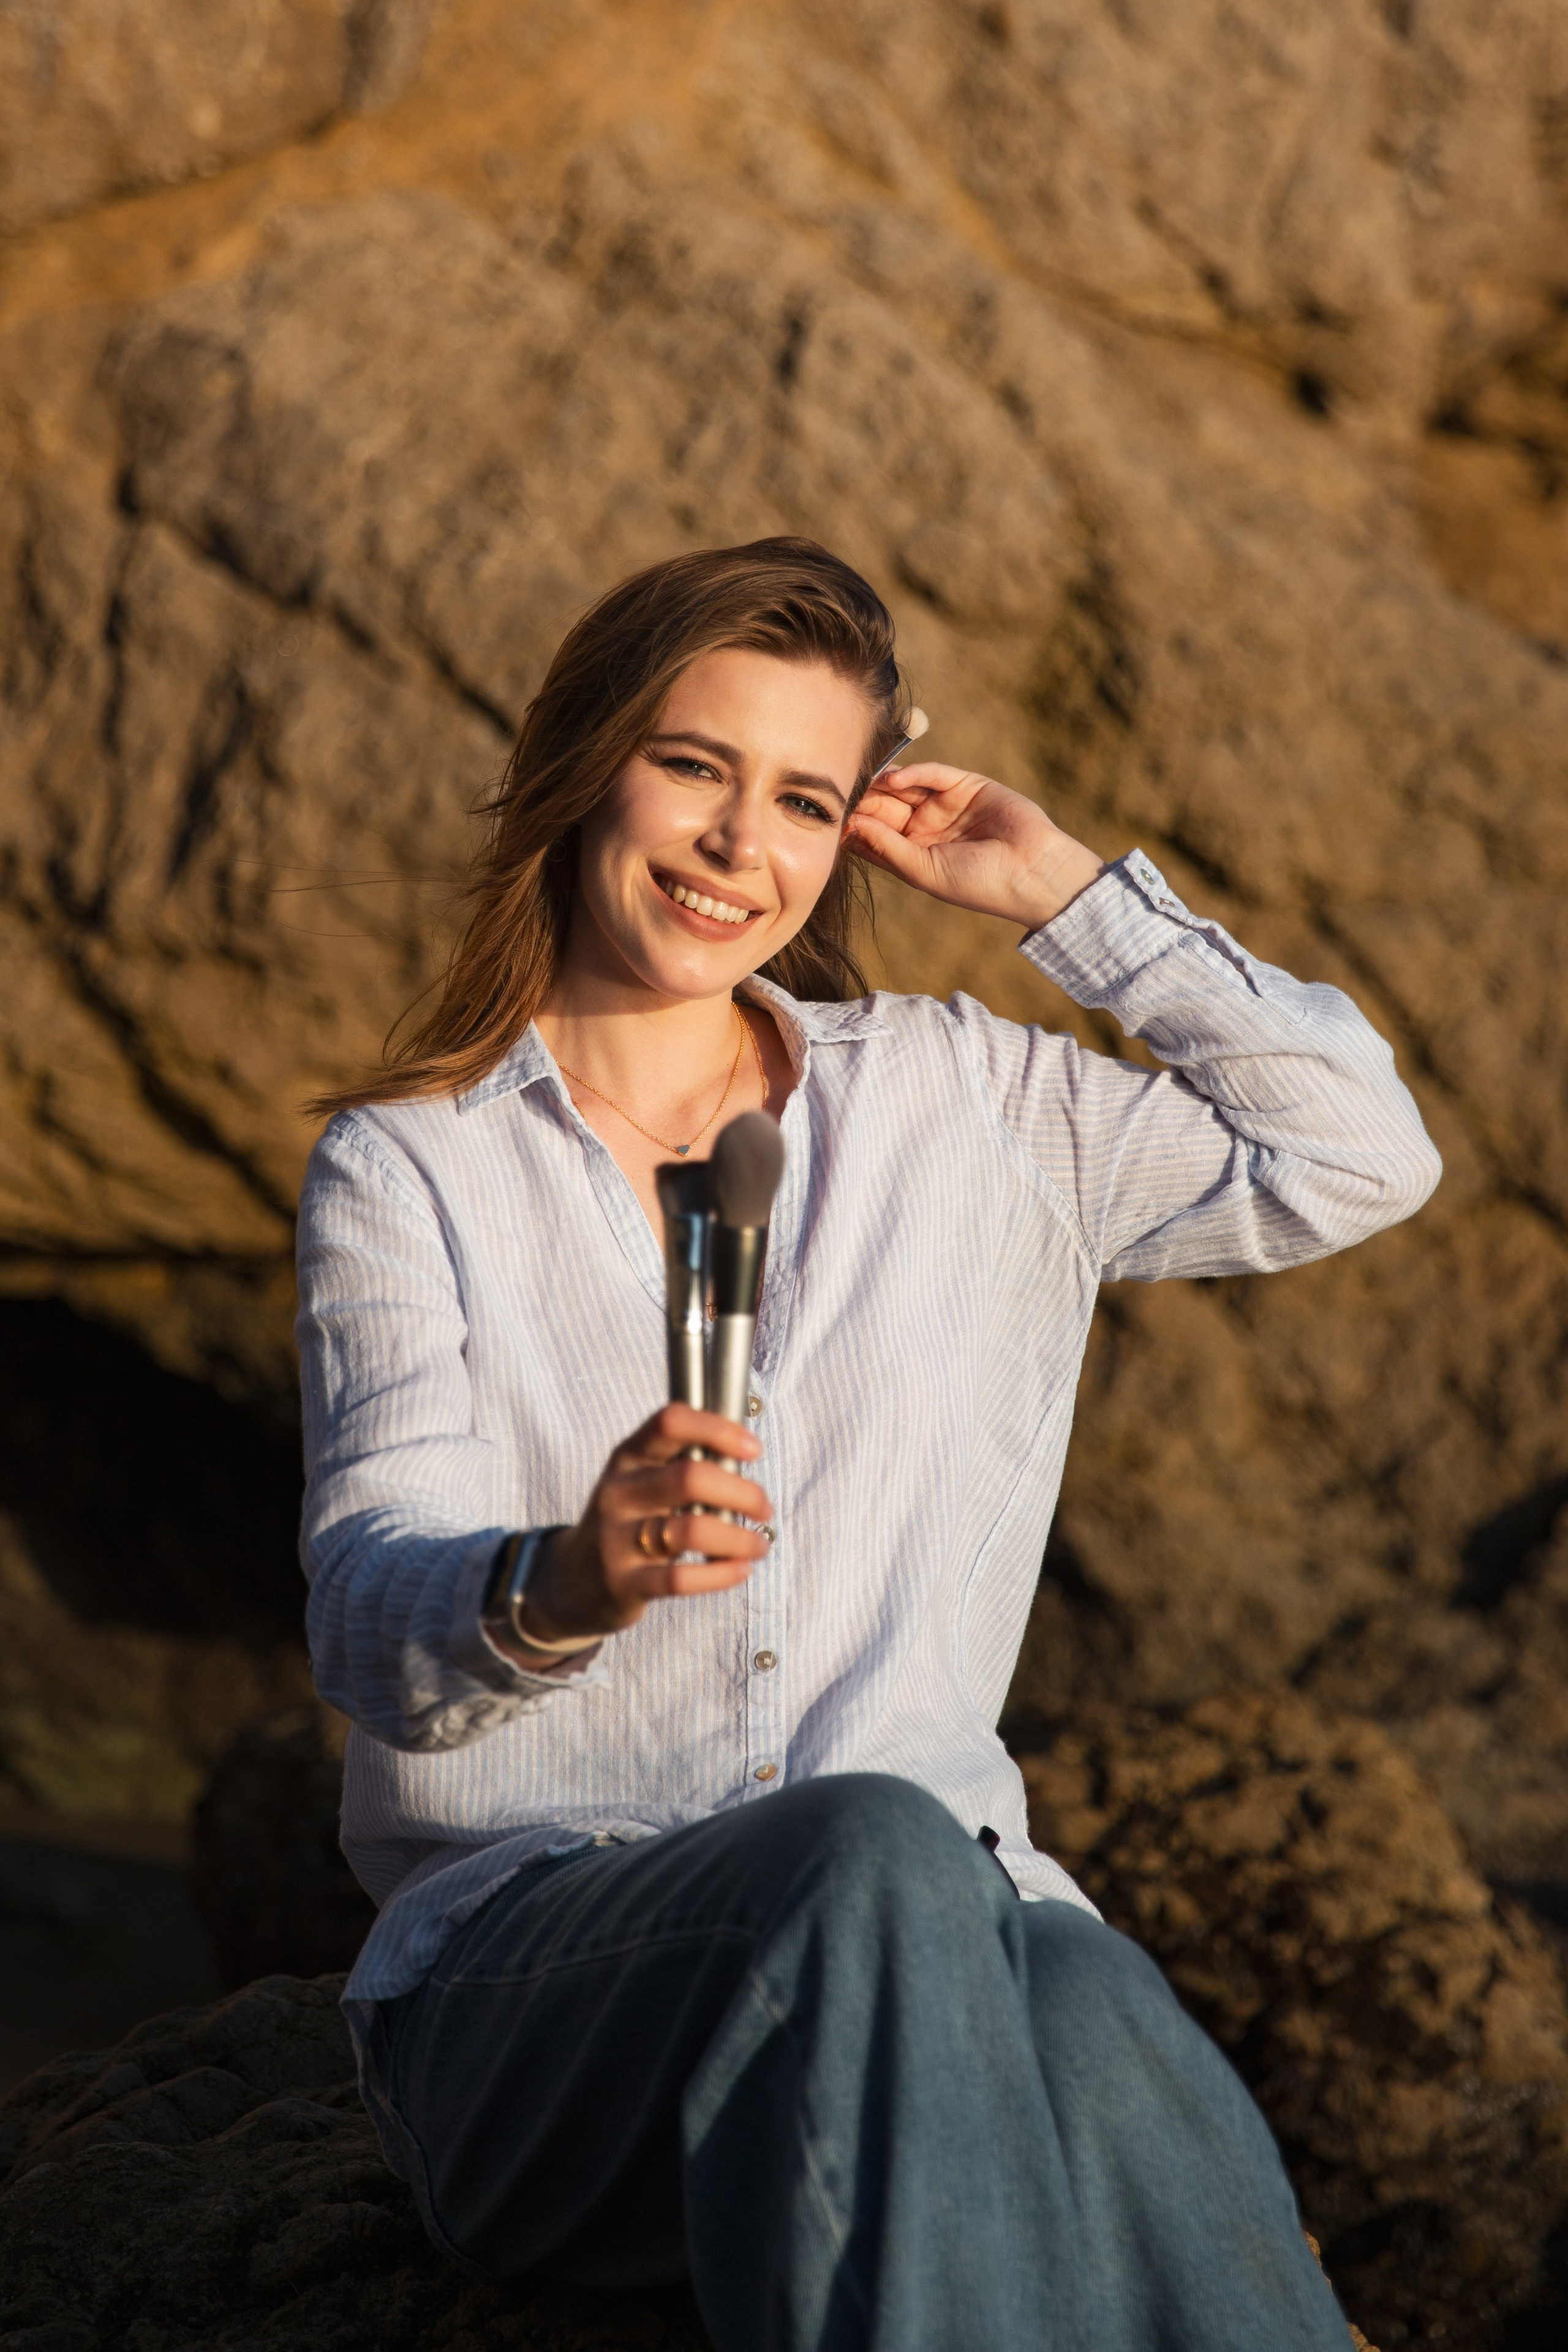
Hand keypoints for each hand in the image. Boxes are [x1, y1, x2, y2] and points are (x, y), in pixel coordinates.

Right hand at [517, 1404, 770, 1644]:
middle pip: (690, 1478)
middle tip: (763, 1507)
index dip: (718, 1429)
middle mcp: (619, 1492)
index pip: (670, 1423)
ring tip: (759, 1545)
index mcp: (628, 1456)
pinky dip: (721, 1574)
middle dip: (742, 1493)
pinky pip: (680, 1579)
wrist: (572, 1581)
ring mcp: (617, 1539)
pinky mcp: (623, 1583)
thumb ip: (683, 1464)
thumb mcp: (641, 1481)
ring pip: (691, 1530)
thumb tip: (745, 1455)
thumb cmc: (628, 1522)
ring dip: (739, 1538)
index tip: (753, 1449)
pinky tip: (740, 1570)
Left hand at [845, 762, 1104, 930]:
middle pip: (886, 806)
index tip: (829, 818)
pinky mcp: (967, 784)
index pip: (875, 835)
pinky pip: (933, 774)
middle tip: (839, 791)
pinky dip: (913, 773)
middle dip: (864, 799)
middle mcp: (927, 827)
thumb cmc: (979, 884)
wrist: (1031, 874)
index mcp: (914, 853)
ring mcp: (946, 805)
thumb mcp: (925, 871)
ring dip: (882, 783)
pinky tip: (894, 779)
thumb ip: (888, 847)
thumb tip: (851, 827)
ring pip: (905, 787)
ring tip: (862, 781)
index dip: (854, 825)